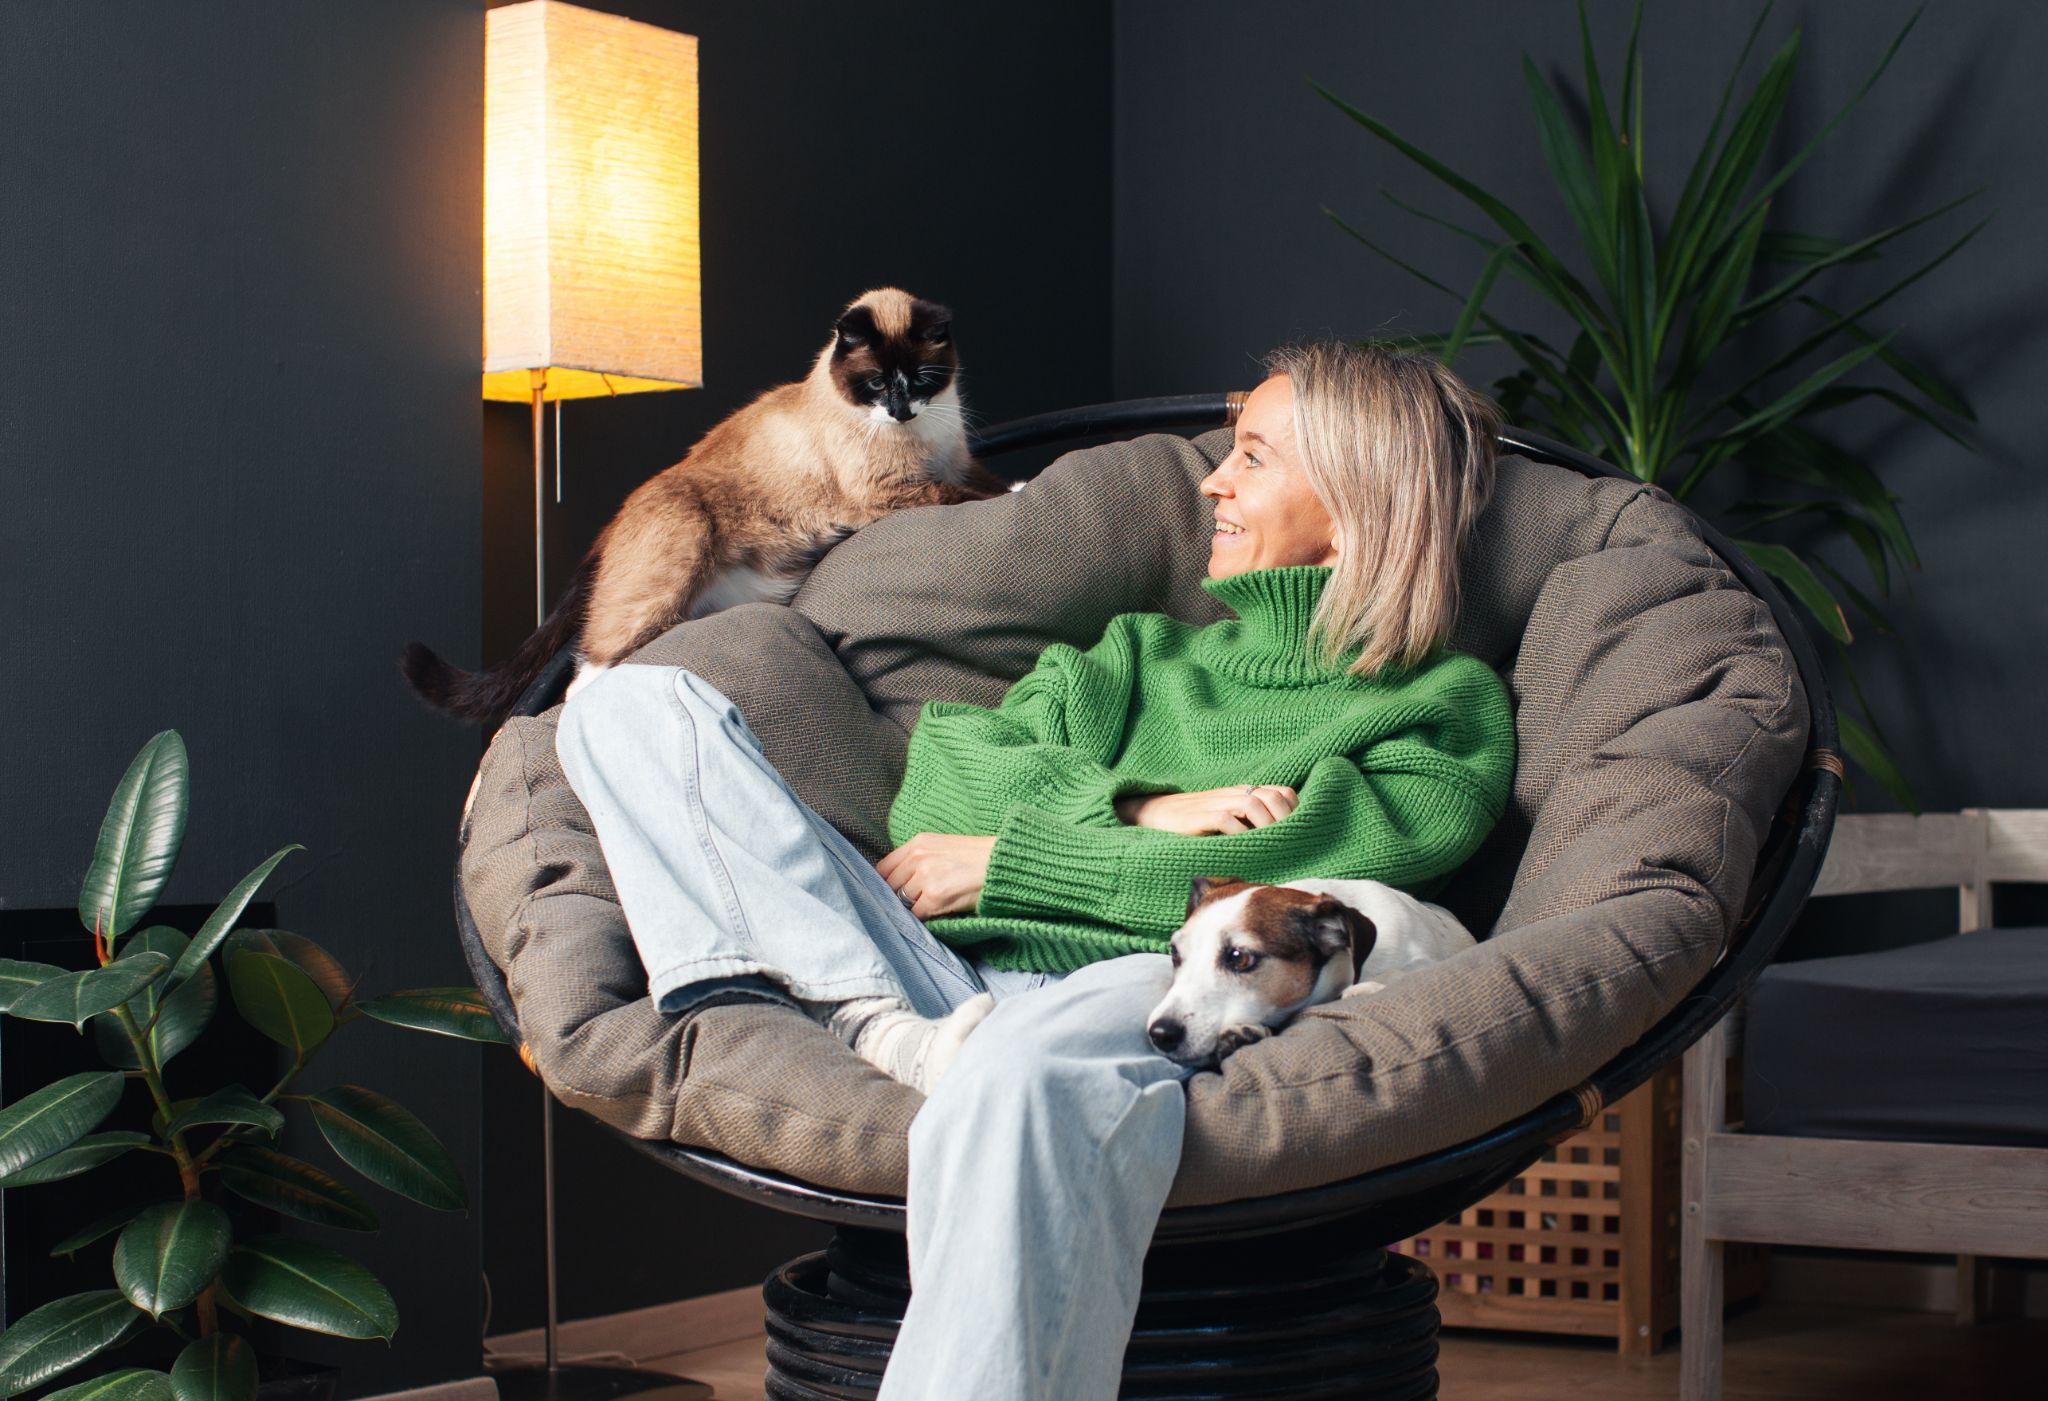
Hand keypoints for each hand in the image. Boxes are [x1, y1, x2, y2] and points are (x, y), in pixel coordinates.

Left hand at [876, 834, 996, 918]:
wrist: (1004, 863)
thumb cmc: (980, 856)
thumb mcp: (945, 846)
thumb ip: (921, 858)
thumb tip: (902, 880)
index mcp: (919, 843)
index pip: (883, 868)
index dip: (888, 882)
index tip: (896, 891)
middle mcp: (918, 858)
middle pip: (890, 886)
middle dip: (899, 897)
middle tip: (914, 902)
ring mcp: (925, 878)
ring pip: (902, 902)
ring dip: (912, 908)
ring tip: (929, 907)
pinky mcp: (934, 898)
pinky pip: (917, 915)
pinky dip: (924, 918)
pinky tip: (937, 913)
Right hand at [1114, 785, 1297, 834]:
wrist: (1152, 815)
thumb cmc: (1193, 825)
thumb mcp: (1226, 821)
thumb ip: (1249, 824)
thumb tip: (1282, 845)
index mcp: (1242, 794)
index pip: (1282, 793)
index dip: (1294, 812)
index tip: (1298, 834)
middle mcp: (1233, 794)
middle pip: (1273, 797)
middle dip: (1286, 821)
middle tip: (1289, 845)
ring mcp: (1215, 803)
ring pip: (1253, 803)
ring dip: (1267, 825)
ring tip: (1270, 847)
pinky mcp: (1198, 817)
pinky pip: (1227, 818)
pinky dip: (1240, 832)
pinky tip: (1244, 847)